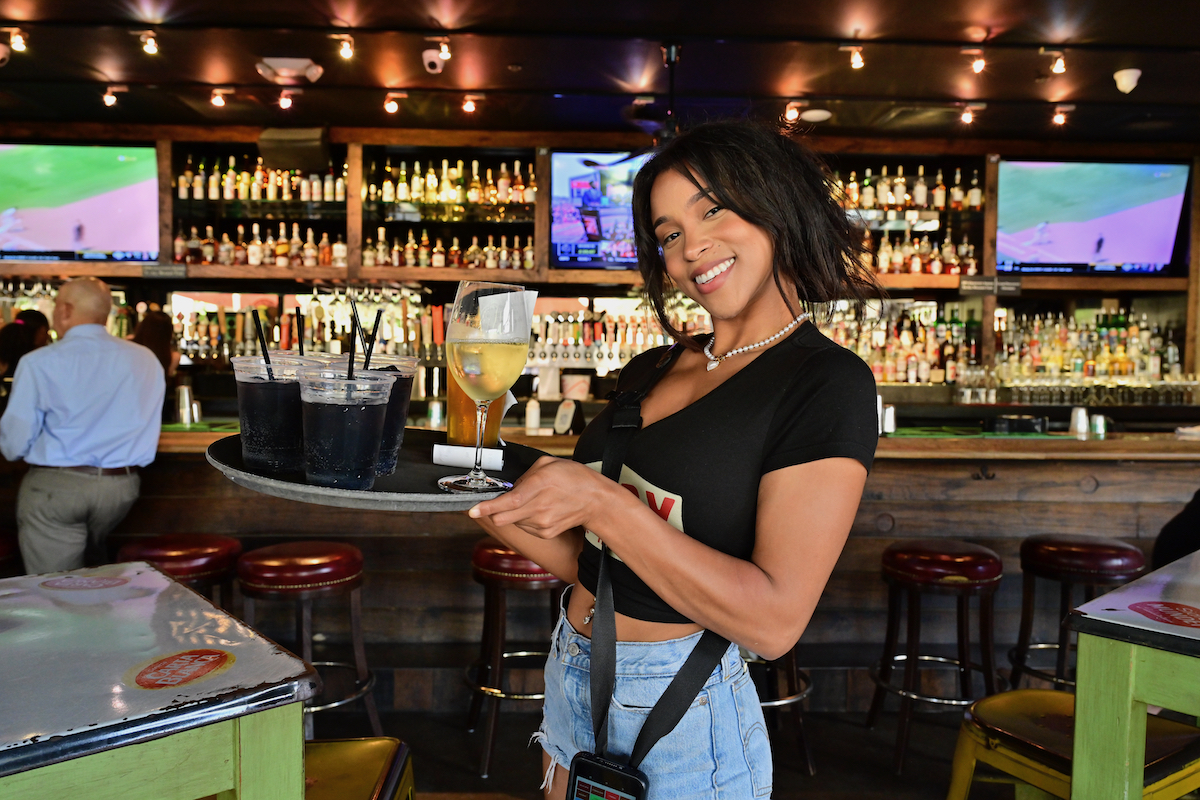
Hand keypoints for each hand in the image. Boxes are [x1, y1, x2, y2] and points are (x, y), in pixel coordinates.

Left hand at [468, 456, 613, 539]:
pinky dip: (525, 519)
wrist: (596, 501)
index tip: (473, 511)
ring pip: (512, 522)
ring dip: (514, 513)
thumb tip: (512, 488)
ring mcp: (543, 523)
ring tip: (534, 500)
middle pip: (504, 517)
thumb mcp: (548, 464)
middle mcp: (539, 508)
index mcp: (539, 486)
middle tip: (499, 504)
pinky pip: (524, 527)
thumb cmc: (574, 478)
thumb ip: (525, 474)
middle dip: (495, 512)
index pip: (509, 502)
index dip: (488, 508)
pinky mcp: (546, 533)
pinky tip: (539, 510)